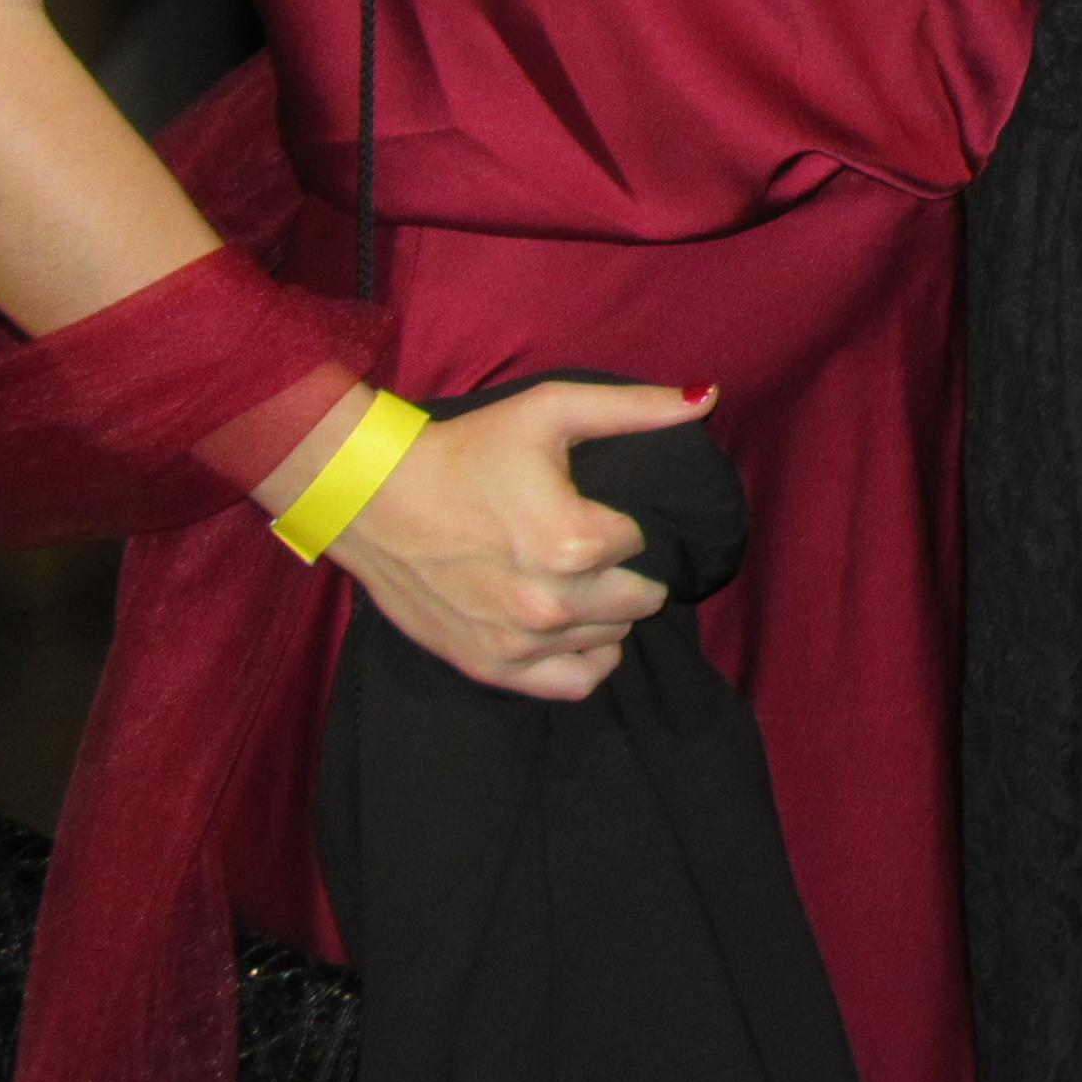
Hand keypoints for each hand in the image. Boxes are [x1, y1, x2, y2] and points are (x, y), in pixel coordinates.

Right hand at [298, 378, 714, 699]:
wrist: (373, 497)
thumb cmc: (466, 450)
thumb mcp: (552, 410)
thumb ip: (636, 409)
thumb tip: (708, 396)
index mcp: (575, 543)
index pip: (640, 544)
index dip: (619, 525)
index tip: (588, 510)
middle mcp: (552, 604)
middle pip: (637, 600)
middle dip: (624, 572)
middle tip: (593, 550)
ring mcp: (521, 643)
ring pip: (611, 642)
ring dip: (606, 614)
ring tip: (579, 583)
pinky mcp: (492, 667)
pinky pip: (575, 685)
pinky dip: (586, 660)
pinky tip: (576, 629)